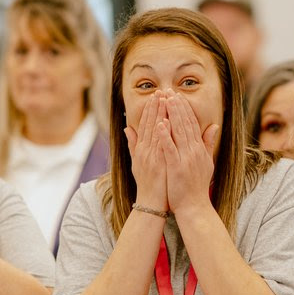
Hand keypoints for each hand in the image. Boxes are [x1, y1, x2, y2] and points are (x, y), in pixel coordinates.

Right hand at [125, 92, 168, 210]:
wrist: (150, 203)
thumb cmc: (147, 183)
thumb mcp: (137, 162)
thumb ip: (133, 144)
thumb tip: (127, 128)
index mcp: (141, 149)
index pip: (145, 125)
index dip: (150, 110)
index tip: (155, 96)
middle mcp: (144, 150)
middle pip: (150, 124)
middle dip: (155, 107)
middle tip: (160, 91)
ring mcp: (151, 157)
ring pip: (154, 131)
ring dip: (159, 115)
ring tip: (164, 100)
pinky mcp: (157, 164)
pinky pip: (160, 145)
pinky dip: (162, 133)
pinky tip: (166, 121)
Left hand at [160, 93, 218, 215]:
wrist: (195, 207)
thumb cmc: (197, 186)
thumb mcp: (206, 162)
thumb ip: (208, 143)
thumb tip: (214, 126)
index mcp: (199, 149)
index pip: (192, 124)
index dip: (185, 109)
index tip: (177, 96)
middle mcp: (194, 151)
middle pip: (185, 124)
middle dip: (177, 107)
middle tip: (169, 91)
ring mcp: (186, 158)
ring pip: (179, 132)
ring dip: (172, 115)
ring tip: (165, 100)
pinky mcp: (177, 167)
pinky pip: (170, 148)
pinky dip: (165, 136)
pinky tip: (160, 124)